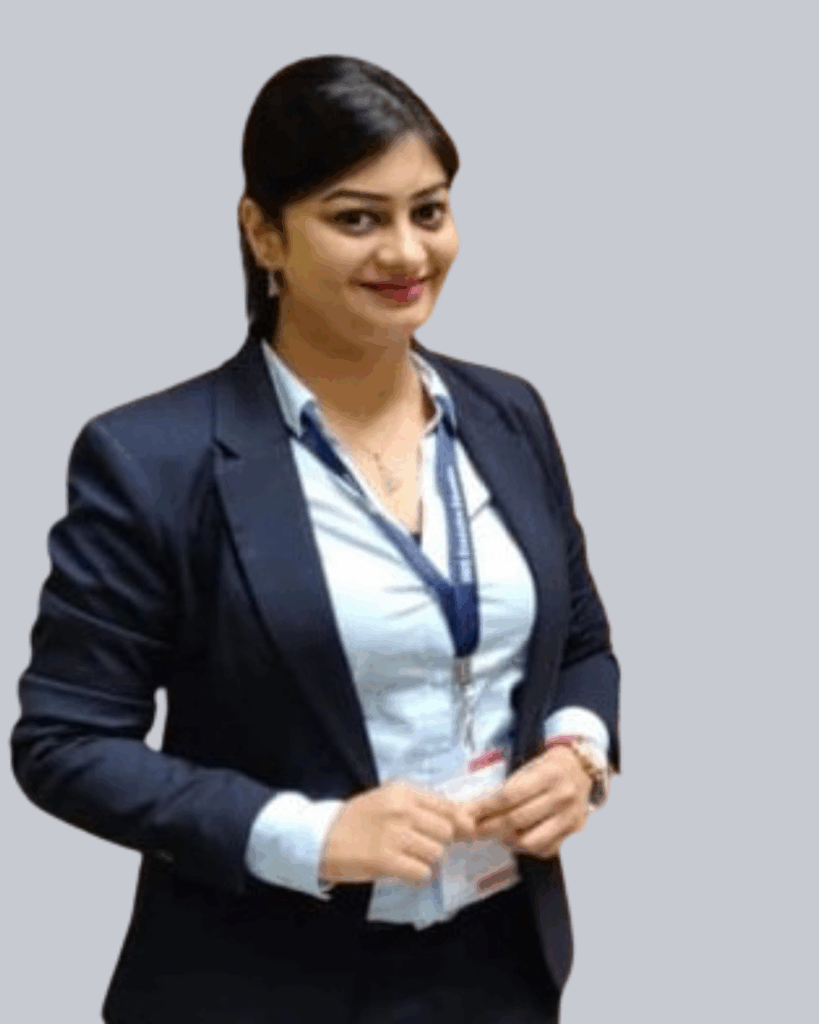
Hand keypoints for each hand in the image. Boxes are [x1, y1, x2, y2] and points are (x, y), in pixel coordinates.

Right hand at [319, 781, 476, 884]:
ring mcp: (394, 834)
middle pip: (446, 832)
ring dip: (426, 861)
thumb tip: (467, 822)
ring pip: (436, 853)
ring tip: (407, 858)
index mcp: (404, 791)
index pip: (449, 807)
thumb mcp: (390, 801)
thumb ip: (424, 808)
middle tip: (420, 848)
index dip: (456, 824)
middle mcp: (402, 809)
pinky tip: (403, 871)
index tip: (452, 834)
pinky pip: (422, 872)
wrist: (322, 837)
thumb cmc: (359, 819)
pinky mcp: (385, 860)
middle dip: (439, 843)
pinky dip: (417, 876)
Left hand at [465, 746, 592, 859]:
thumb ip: (512, 782)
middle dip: (490, 827)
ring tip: (497, 834)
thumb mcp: (532, 762)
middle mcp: (562, 796)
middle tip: (474, 829)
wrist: (584, 767)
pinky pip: (546, 849)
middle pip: (517, 820)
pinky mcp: (575, 830)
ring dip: (508, 840)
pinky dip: (528, 848)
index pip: (510, 796)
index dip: (486, 808)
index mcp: (548, 774)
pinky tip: (518, 838)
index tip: (469, 814)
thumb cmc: (550, 763)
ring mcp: (570, 816)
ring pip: (531, 840)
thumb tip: (478, 806)